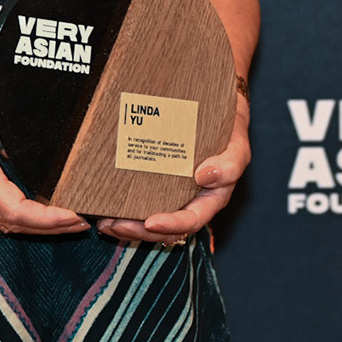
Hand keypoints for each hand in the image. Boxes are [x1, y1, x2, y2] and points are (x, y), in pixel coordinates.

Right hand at [0, 147, 88, 235]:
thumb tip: (40, 145)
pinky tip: (40, 214)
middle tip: (84, 222)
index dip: (47, 219)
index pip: (16, 211)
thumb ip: (10, 137)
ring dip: (40, 226)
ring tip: (68, 222)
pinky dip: (25, 219)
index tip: (73, 215)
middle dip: (53, 227)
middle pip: (17, 224)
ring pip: (8, 224)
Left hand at [98, 96, 249, 245]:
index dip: (171, 225)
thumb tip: (205, 176)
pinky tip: (103, 204)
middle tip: (112, 224)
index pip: (190, 221)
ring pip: (147, 218)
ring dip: (125, 224)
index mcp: (209, 200)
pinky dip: (121, 205)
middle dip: (137, 231)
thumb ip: (229, 164)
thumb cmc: (230, 132)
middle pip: (163, 227)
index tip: (149, 223)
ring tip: (103, 221)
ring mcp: (170, 192)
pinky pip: (138, 198)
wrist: (218, 110)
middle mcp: (188, 201)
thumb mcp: (237, 146)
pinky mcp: (154, 180)